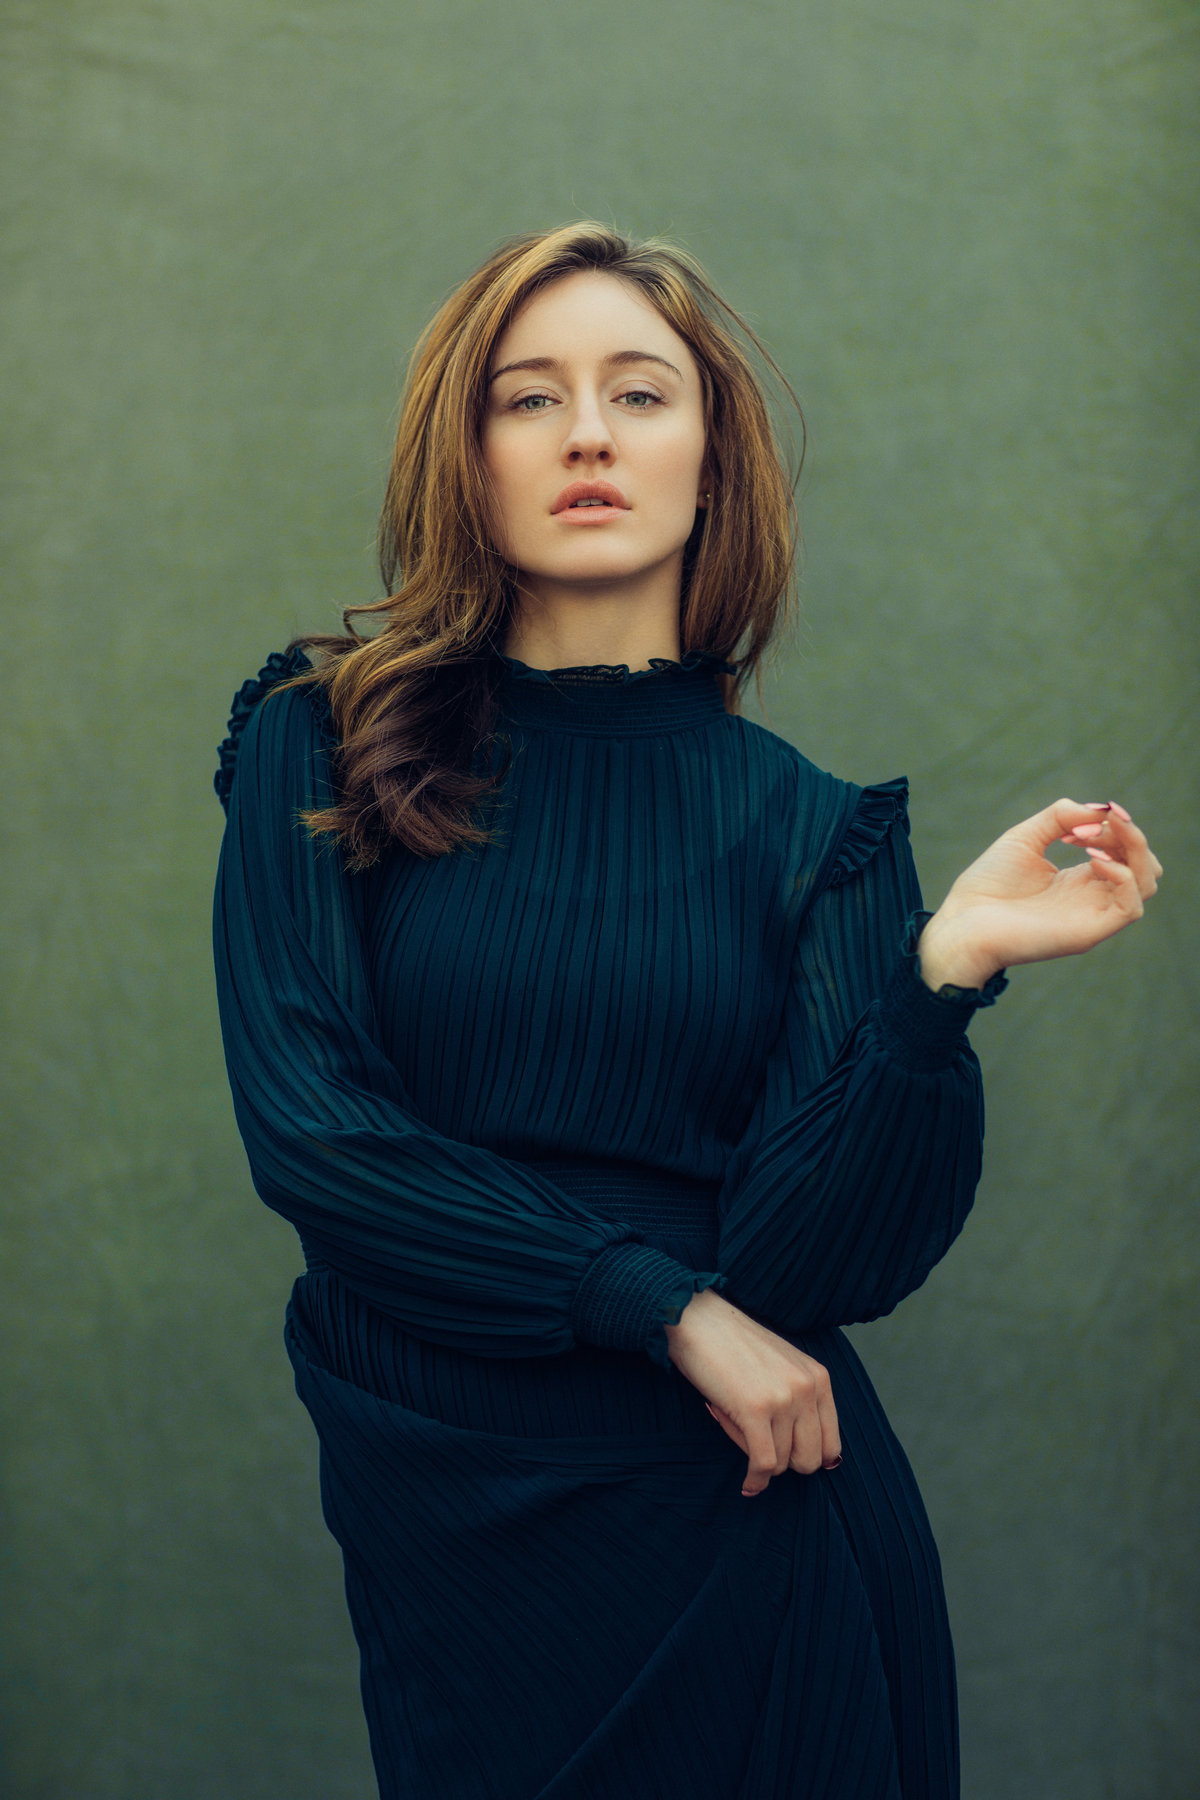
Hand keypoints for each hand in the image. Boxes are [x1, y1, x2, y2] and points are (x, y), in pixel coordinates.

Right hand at [663, 1288, 840, 1494]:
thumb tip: (816, 1460)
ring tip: (736, 1427)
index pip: (831, 1444)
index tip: (786, 1461)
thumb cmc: (732, 1346)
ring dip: (757, 1457)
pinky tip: (747, 1484)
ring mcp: (783, 1399)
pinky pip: (764, 1463)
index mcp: (818, 1378)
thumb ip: (799, 1401)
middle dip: (784, 1463)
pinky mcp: (756, 1410)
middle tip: (757, 1445)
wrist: (696, 1319)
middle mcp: (807, 1388)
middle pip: (810, 1460)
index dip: (808, 1459)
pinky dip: (755, 1480)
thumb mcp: (780, 1367)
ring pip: (782, 1463)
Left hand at [917, 799, 1162, 990]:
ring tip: (1092, 838)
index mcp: (1080, 880)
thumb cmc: (987, 885)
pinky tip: (1092, 859)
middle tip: (1093, 824)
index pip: (1123, 851)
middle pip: (1145, 866)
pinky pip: (1131, 907)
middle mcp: (1092, 899)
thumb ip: (1060, 817)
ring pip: (1146, 884)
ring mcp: (1093, 917)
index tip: (1078, 820)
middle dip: (1130, 835)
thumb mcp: (1025, 838)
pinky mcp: (1088, 933)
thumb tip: (1101, 809)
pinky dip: (1123, 876)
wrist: (961, 923)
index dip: (1113, 826)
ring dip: (1132, 850)